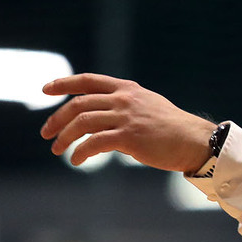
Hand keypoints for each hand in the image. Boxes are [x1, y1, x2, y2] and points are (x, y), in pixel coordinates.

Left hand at [40, 74, 218, 171]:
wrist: (195, 141)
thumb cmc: (174, 130)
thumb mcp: (148, 108)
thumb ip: (125, 109)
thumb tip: (104, 126)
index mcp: (127, 89)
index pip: (88, 80)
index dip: (63, 84)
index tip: (46, 90)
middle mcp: (123, 99)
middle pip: (79, 104)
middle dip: (58, 119)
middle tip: (46, 133)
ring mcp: (126, 117)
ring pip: (83, 122)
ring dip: (65, 137)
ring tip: (57, 150)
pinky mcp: (129, 137)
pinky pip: (95, 143)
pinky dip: (81, 152)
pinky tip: (77, 160)